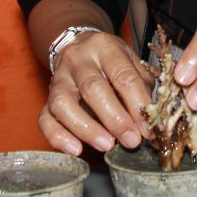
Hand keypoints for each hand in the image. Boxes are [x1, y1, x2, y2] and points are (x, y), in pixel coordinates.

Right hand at [39, 31, 153, 155]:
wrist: (80, 46)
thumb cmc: (114, 62)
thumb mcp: (133, 64)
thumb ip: (143, 90)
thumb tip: (151, 123)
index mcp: (106, 48)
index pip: (123, 76)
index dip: (137, 104)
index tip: (148, 129)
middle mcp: (78, 60)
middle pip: (92, 88)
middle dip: (114, 118)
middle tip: (131, 141)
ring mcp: (58, 78)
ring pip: (63, 103)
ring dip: (86, 128)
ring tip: (107, 146)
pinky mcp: (46, 97)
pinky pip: (45, 118)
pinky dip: (57, 136)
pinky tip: (76, 150)